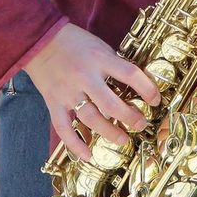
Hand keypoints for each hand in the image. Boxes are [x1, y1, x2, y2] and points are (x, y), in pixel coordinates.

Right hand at [22, 23, 158, 160]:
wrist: (40, 41)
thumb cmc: (74, 42)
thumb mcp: (100, 46)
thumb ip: (114, 64)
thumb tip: (135, 83)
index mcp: (100, 59)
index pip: (130, 74)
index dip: (147, 89)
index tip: (155, 100)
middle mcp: (85, 76)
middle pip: (111, 104)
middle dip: (130, 117)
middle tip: (141, 124)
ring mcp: (68, 92)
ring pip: (91, 119)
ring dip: (109, 132)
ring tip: (123, 139)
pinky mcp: (53, 102)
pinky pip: (64, 128)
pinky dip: (75, 144)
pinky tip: (88, 155)